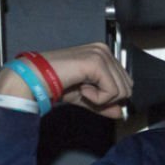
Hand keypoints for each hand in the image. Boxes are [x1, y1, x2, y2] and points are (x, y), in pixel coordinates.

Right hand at [0, 45, 131, 118]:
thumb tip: (121, 113)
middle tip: (86, 93)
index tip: (90, 94)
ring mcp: (101, 54)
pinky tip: (82, 89)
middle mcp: (105, 50)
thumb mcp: (86, 97)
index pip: (125, 82)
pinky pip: (112, 92)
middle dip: (108, 98)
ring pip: (122, 90)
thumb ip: (105, 104)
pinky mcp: (97, 62)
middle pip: (127, 87)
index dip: (111, 96)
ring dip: (102, 98)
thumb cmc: (57, 84)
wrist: (37, 79)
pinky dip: (98, 98)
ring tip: (82, 90)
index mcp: (103, 54)